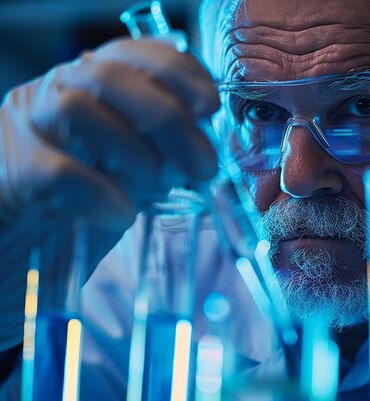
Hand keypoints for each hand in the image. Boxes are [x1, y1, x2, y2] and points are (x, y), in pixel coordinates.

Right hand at [0, 37, 218, 349]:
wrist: (20, 237)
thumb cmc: (79, 199)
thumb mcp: (127, 169)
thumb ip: (159, 153)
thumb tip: (203, 153)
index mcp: (92, 83)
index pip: (136, 54)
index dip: (179, 73)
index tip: (210, 108)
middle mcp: (56, 91)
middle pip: (112, 77)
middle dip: (170, 121)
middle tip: (203, 167)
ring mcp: (26, 125)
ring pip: (79, 109)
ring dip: (134, 153)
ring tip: (158, 188)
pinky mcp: (11, 170)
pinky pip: (58, 170)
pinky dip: (100, 193)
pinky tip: (121, 214)